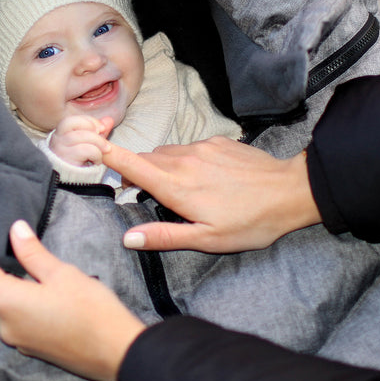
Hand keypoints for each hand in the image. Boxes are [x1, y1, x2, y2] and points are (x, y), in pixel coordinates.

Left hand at [0, 220, 144, 380]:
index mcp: (7, 302)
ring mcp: (18, 340)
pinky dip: (28, 305)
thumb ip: (32, 252)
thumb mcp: (61, 272)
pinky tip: (52, 298)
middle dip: (5, 268)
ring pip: (8, 305)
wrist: (115, 352)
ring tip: (45, 274)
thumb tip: (14, 229)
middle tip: (27, 251)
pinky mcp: (32, 348)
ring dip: (19, 287)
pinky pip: (20, 320)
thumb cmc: (90, 308)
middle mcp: (5, 325)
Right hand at [50, 116, 113, 165]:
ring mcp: (59, 150)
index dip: (89, 121)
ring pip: (81, 136)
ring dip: (99, 143)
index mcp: (61, 134)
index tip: (102, 128)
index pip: (72, 120)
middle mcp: (56, 140)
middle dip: (94, 129)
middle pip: (74, 124)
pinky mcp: (65, 161)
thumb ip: (98, 132)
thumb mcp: (90, 144)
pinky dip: (96, 154)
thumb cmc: (81, 164)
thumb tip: (109, 120)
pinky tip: (97, 162)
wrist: (73, 187)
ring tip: (104, 152)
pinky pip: (85, 150)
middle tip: (104, 139)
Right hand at [102, 137, 321, 252]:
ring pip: (166, 152)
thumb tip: (128, 238)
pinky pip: (189, 147)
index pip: (131, 164)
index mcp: (176, 186)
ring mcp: (201, 147)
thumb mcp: (207, 239)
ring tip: (175, 188)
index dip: (108, 155)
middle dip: (135, 171)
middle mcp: (183, 160)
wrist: (289, 191)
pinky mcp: (216, 140)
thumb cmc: (249, 222)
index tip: (91, 149)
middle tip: (138, 191)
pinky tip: (203, 177)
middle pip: (145, 159)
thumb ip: (164, 236)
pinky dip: (184, 159)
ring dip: (160, 166)